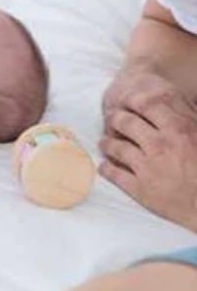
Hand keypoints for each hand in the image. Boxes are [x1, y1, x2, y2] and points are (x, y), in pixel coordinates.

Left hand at [100, 70, 196, 231]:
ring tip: (104, 143)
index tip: (126, 101)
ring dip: (107, 143)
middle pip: (125, 123)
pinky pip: (115, 174)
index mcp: (179, 130)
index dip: (131, 101)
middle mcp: (160, 146)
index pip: (145, 104)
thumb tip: (171, 100)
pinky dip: (106, 168)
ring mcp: (149, 168)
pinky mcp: (142, 190)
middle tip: (110, 119)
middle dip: (114, 119)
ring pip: (116, 147)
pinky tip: (105, 166)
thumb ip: (186, 119)